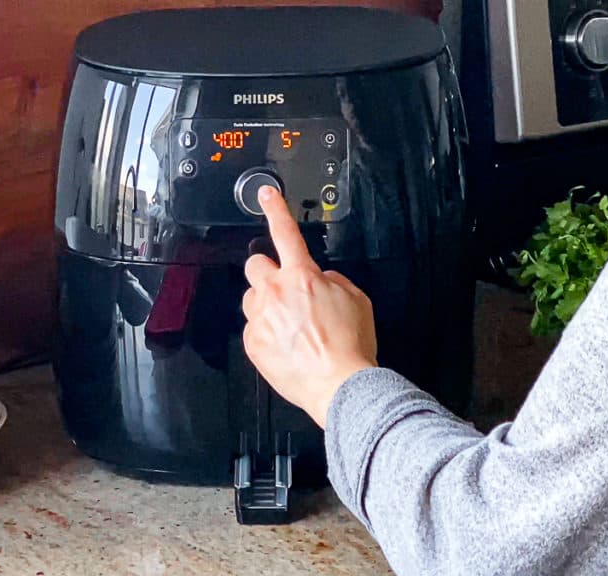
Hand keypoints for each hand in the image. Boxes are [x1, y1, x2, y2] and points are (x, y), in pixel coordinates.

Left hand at [242, 186, 377, 428]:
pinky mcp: (252, 343)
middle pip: (255, 264)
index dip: (275, 209)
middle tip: (283, 288)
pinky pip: (252, 328)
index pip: (285, 233)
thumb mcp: (356, 300)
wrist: (339, 385)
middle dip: (267, 271)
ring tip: (289, 325)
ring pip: (251, 298)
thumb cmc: (350, 347)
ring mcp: (261, 319)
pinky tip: (286, 345)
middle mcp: (276, 293)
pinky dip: (266, 333)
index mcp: (303, 277)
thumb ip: (333, 281)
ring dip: (265, 304)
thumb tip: (321, 280)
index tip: (266, 195)